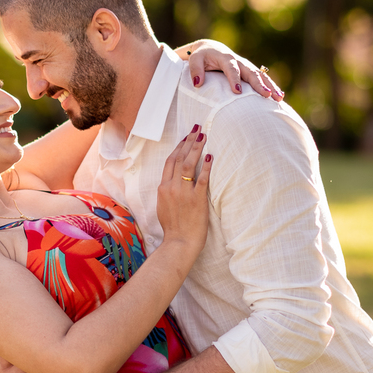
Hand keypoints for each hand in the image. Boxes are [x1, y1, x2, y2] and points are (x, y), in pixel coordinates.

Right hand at [156, 128, 210, 252]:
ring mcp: (184, 193)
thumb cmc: (173, 228)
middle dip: (188, 142)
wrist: (179, 242)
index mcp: (162, 188)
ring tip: (203, 136)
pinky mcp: (197, 199)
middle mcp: (171, 187)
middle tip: (196, 130)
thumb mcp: (164, 207)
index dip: (178, 147)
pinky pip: (202, 179)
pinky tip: (210, 156)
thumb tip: (172, 183)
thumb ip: (167, 192)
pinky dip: (205, 166)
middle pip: (179, 158)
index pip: (170, 162)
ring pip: (188, 164)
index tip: (185, 138)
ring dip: (196, 148)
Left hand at [185, 39, 283, 100]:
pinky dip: (271, 86)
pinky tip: (279, 97)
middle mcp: (238, 61)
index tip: (237, 91)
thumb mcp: (194, 59)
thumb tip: (197, 83)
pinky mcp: (249, 72)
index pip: (231, 68)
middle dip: (259, 84)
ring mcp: (246, 66)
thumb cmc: (201, 56)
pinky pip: (262, 79)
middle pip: (251, 72)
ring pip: (260, 75)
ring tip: (278, 98)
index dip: (234, 78)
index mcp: (225, 58)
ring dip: (270, 86)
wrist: (211, 48)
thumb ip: (195, 70)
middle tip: (266, 95)